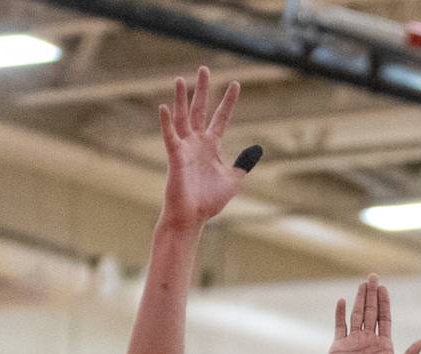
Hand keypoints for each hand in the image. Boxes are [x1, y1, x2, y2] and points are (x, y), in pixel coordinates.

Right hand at [159, 67, 250, 229]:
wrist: (192, 217)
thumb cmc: (209, 201)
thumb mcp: (233, 181)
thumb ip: (243, 164)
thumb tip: (256, 150)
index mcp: (211, 146)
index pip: (221, 118)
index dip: (229, 101)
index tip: (236, 84)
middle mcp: (197, 143)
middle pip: (200, 110)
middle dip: (202, 90)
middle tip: (204, 69)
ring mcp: (185, 148)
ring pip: (183, 118)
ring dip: (181, 99)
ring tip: (180, 79)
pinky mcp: (175, 157)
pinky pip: (170, 137)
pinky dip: (167, 123)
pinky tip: (164, 108)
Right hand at [326, 275, 420, 353]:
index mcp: (383, 345)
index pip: (384, 318)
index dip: (384, 302)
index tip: (383, 288)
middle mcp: (368, 341)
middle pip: (371, 312)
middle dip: (372, 295)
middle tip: (372, 277)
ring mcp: (353, 342)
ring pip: (356, 315)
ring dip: (359, 300)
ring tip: (362, 284)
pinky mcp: (339, 347)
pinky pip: (339, 326)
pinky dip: (340, 313)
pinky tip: (342, 301)